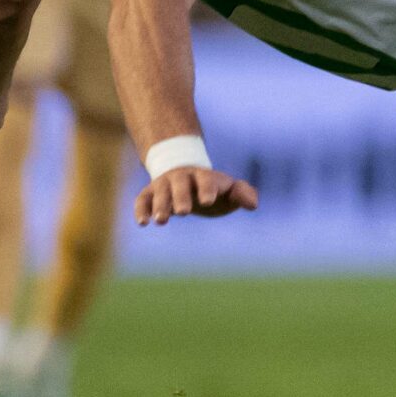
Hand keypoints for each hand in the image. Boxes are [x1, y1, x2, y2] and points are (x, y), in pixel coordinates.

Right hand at [133, 166, 259, 225]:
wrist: (186, 173)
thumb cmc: (212, 187)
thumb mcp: (229, 188)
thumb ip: (243, 193)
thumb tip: (253, 205)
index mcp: (204, 175)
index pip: (206, 179)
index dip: (207, 188)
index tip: (209, 201)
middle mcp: (182, 177)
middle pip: (180, 184)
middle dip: (181, 197)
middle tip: (185, 212)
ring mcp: (164, 184)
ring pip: (160, 192)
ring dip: (160, 206)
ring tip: (162, 221)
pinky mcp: (149, 193)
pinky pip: (142, 199)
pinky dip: (142, 209)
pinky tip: (143, 223)